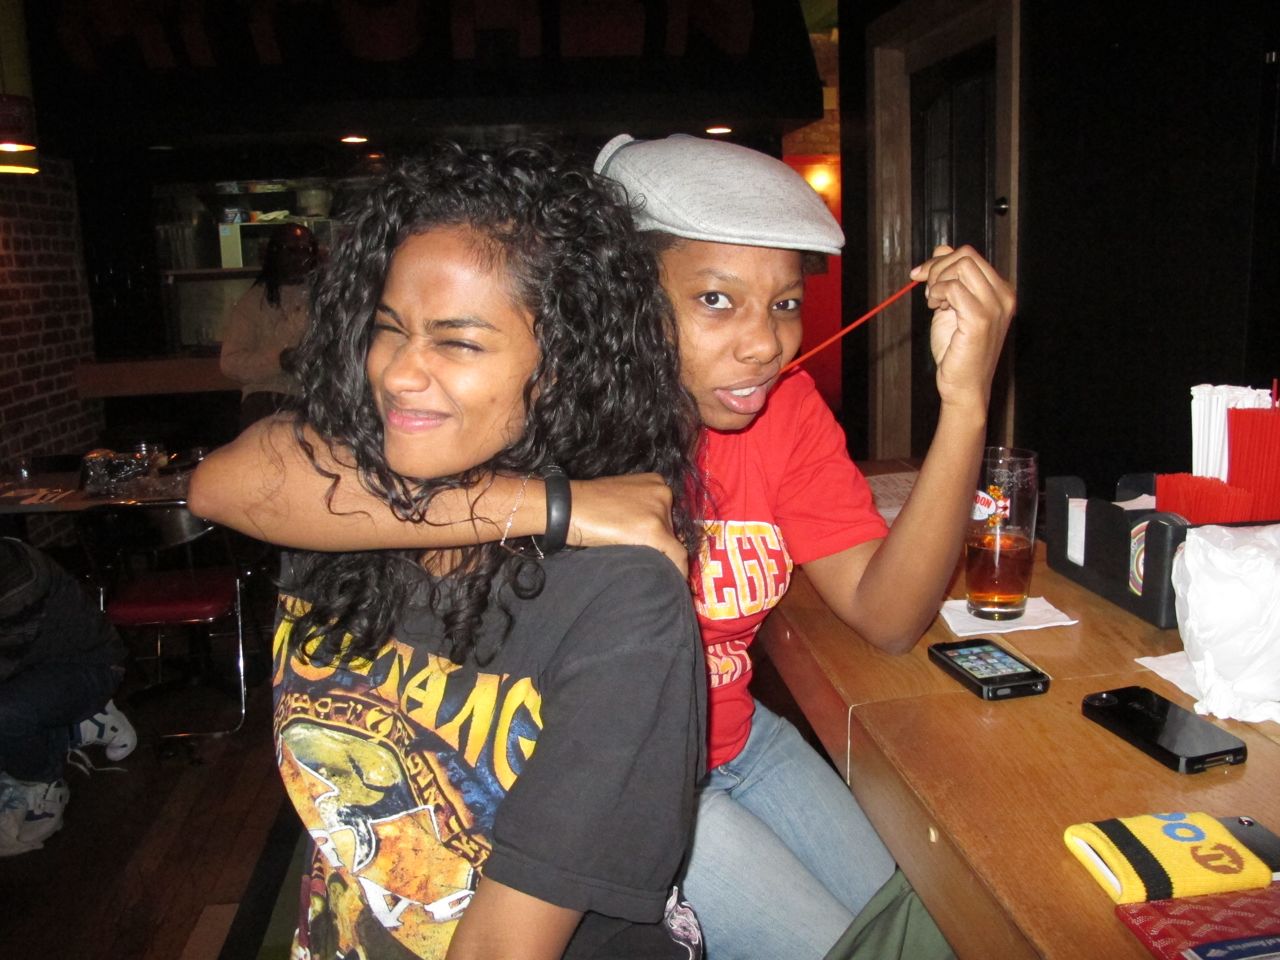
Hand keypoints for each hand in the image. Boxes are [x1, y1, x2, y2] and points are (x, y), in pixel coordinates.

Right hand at [568, 474, 687, 576]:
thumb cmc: (586, 504)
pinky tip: (673, 581)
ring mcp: (660, 511)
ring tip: (642, 567)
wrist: (567, 507)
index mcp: (655, 482)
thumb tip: (647, 532)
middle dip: (661, 545)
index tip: (663, 551)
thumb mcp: (620, 498)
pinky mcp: (656, 531)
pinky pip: (677, 556)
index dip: (665, 535)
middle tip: (644, 559)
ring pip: (672, 543)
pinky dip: (677, 570)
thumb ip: (638, 508)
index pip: (668, 514)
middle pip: (672, 528)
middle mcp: (663, 493)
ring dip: (660, 556)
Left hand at [909, 244, 1014, 412]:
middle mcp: (1004, 295)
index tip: (920, 275)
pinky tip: (936, 307)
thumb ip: (950, 278)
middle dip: (937, 267)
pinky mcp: (981, 319)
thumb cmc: (958, 350)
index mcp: (1000, 290)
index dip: (940, 260)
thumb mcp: (951, 306)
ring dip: (938, 280)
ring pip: (962, 265)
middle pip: (966, 255)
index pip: (970, 255)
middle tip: (927, 291)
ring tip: (934, 301)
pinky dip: (938, 293)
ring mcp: (996, 306)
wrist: (963, 385)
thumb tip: (940, 250)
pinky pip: (954, 288)